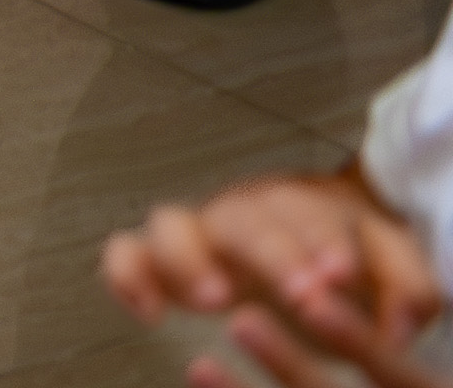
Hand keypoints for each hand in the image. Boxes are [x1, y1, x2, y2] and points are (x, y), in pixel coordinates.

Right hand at [100, 169, 438, 386]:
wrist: (305, 244)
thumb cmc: (343, 256)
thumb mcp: (391, 266)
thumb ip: (407, 286)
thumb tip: (400, 324)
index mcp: (301, 207)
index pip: (309, 215)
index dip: (322, 241)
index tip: (337, 273)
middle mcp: (242, 213)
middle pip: (244, 220)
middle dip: (270, 256)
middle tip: (297, 294)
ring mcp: (196, 232)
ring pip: (170, 223)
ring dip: (187, 258)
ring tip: (213, 299)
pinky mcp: (159, 258)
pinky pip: (124, 253)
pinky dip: (127, 275)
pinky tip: (149, 311)